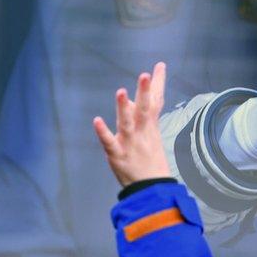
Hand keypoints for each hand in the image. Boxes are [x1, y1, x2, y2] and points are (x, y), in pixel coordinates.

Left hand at [93, 62, 171, 185]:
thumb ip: (145, 118)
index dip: (157, 84)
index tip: (159, 66)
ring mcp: (130, 144)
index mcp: (150, 129)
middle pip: (145, 110)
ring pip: (127, 123)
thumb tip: (136, 99)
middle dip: (145, 92)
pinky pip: (110, 143)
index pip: (156, 102)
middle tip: (145, 74)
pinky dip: (103, 132)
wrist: (151, 190)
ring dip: (124, 108)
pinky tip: (97, 120)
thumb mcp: (152, 138)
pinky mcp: (118, 156)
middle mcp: (142, 134)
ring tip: (122, 92)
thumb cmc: (151, 164)